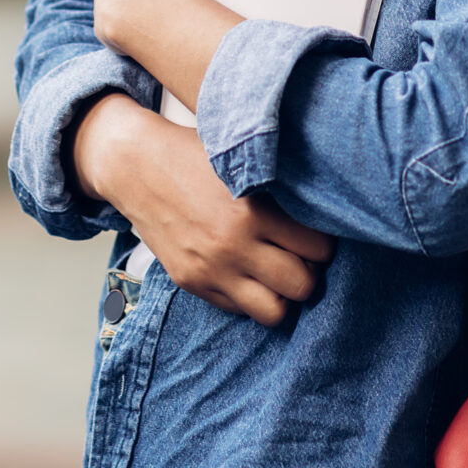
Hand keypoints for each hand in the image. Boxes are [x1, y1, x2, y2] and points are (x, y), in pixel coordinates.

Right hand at [72, 93, 333, 326]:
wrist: (135, 166)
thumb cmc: (195, 155)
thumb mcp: (241, 160)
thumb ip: (279, 185)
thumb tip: (331, 200)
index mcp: (253, 211)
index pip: (320, 249)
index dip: (324, 243)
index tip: (316, 235)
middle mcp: (233, 246)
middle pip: (303, 285)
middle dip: (309, 272)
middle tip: (302, 257)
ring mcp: (211, 269)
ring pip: (274, 312)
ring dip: (282, 294)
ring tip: (278, 273)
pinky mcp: (192, 282)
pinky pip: (238, 310)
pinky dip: (250, 297)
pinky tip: (248, 272)